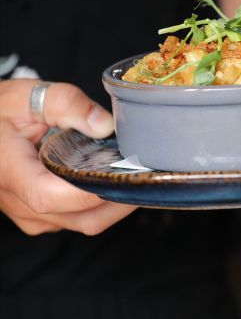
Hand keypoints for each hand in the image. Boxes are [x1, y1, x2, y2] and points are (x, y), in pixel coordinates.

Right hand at [0, 79, 135, 235]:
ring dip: (116, 202)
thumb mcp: (26, 95)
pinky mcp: (41, 218)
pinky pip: (79, 219)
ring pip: (86, 223)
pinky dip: (102, 203)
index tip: (130, 171)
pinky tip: (113, 178)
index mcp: (9, 173)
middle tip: (148, 171)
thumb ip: (65, 103)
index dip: (95, 189)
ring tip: (134, 173)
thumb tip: (105, 125)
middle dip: (122, 197)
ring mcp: (30, 216)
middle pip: (83, 218)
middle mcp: (18, 204)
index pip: (52, 196)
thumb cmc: (0, 111)